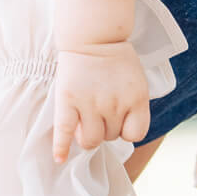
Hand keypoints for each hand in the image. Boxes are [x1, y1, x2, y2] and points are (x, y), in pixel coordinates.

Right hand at [51, 40, 149, 162]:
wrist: (94, 37)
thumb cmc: (117, 60)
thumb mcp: (136, 82)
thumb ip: (132, 106)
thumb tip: (122, 133)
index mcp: (136, 98)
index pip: (135, 135)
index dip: (126, 131)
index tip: (120, 121)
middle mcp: (115, 104)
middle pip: (110, 137)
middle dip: (106, 128)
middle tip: (100, 110)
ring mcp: (91, 103)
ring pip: (90, 140)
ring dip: (88, 135)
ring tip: (85, 121)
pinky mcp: (68, 100)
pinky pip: (64, 131)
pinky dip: (61, 147)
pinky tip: (59, 158)